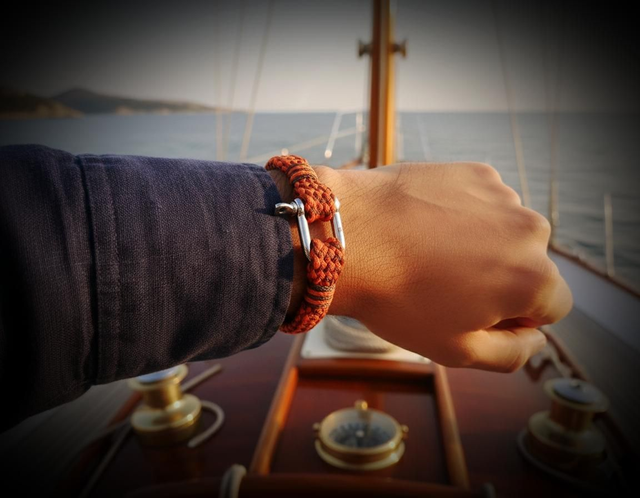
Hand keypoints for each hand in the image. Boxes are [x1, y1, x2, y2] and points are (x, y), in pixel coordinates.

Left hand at [271, 162, 572, 372]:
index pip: (551, 307)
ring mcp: (502, 195)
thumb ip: (512, 353)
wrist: (348, 236)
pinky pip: (481, 203)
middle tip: (445, 285)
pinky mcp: (474, 172)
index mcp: (533, 280)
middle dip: (500, 278)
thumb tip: (535, 337)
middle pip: (530, 266)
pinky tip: (424, 226)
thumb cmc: (397, 298)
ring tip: (429, 253)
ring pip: (505, 232)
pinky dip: (462, 215)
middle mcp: (531, 231)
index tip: (473, 313)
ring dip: (481, 244)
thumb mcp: (455, 350)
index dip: (515, 317)